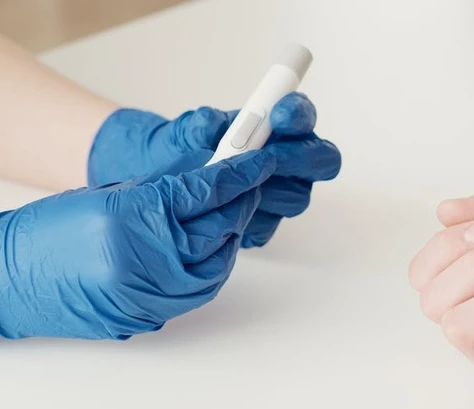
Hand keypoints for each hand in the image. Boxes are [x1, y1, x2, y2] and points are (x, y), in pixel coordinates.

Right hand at [0, 151, 275, 340]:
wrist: (3, 279)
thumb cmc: (44, 231)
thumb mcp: (106, 195)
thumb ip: (158, 195)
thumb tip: (206, 189)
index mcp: (130, 218)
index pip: (203, 192)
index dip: (237, 173)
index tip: (256, 160)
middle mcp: (141, 260)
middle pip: (218, 229)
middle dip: (239, 204)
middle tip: (248, 185)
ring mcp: (144, 294)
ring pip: (215, 266)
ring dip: (228, 238)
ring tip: (229, 216)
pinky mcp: (144, 316)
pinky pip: (196, 293)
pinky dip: (210, 269)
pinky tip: (210, 251)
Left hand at [86, 92, 340, 246]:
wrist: (151, 182)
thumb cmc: (175, 148)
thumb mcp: (182, 131)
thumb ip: (203, 126)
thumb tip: (215, 127)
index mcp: (276, 127)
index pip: (304, 117)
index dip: (300, 115)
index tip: (279, 115)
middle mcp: (287, 163)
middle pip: (321, 161)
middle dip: (297, 158)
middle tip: (269, 158)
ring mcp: (277, 196)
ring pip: (295, 198)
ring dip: (268, 190)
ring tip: (232, 186)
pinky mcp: (259, 225)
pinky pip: (266, 228)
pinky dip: (245, 220)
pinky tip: (220, 213)